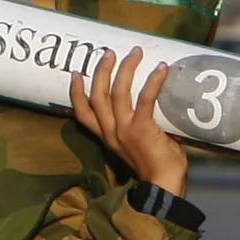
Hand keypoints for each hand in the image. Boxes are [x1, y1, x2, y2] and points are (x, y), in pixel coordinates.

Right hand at [70, 47, 187, 195]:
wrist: (163, 186)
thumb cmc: (157, 168)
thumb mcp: (138, 146)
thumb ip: (139, 128)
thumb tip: (157, 107)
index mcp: (108, 138)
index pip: (83, 114)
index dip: (77, 94)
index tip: (76, 74)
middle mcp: (111, 132)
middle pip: (97, 96)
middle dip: (101, 71)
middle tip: (109, 53)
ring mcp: (124, 130)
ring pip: (117, 92)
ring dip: (126, 69)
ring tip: (135, 53)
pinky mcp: (142, 128)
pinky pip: (145, 99)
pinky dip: (153, 81)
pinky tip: (161, 68)